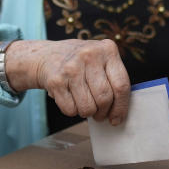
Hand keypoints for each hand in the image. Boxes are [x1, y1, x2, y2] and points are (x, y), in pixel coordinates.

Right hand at [5, 39, 129, 123]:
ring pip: (88, 107)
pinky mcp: (56, 80)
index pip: (121, 85)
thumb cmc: (81, 63)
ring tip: (84, 104)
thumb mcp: (100, 59)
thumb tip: (120, 112)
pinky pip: (70, 110)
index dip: (121, 107)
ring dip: (87, 113)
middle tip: (99, 114)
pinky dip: (72, 111)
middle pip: (105, 98)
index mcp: (107, 50)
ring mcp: (71, 67)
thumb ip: (113, 78)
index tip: (117, 118)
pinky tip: (70, 99)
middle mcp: (90, 55)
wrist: (46, 56)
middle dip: (103, 112)